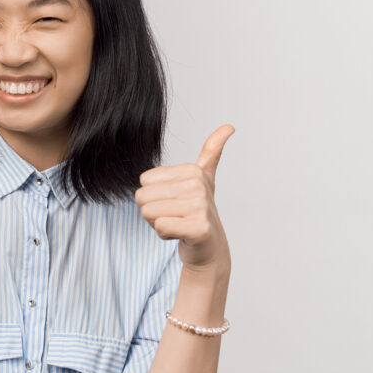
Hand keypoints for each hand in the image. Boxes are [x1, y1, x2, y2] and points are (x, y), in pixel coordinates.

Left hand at [134, 124, 234, 274]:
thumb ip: (211, 151)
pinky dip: (165, 235)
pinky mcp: (199, 228)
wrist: (209, 246)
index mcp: (192, 170)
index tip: (176, 202)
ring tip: (179, 224)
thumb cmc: (198, 211)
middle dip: (154, 211)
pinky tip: (181, 234)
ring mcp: (200, 207)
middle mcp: (198, 185)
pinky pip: (160, 227)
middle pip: (143, 197)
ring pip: (149, 212)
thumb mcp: (204, 177)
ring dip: (159, 223)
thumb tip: (229, 126)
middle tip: (176, 216)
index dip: (155, 196)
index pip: (144, 181)